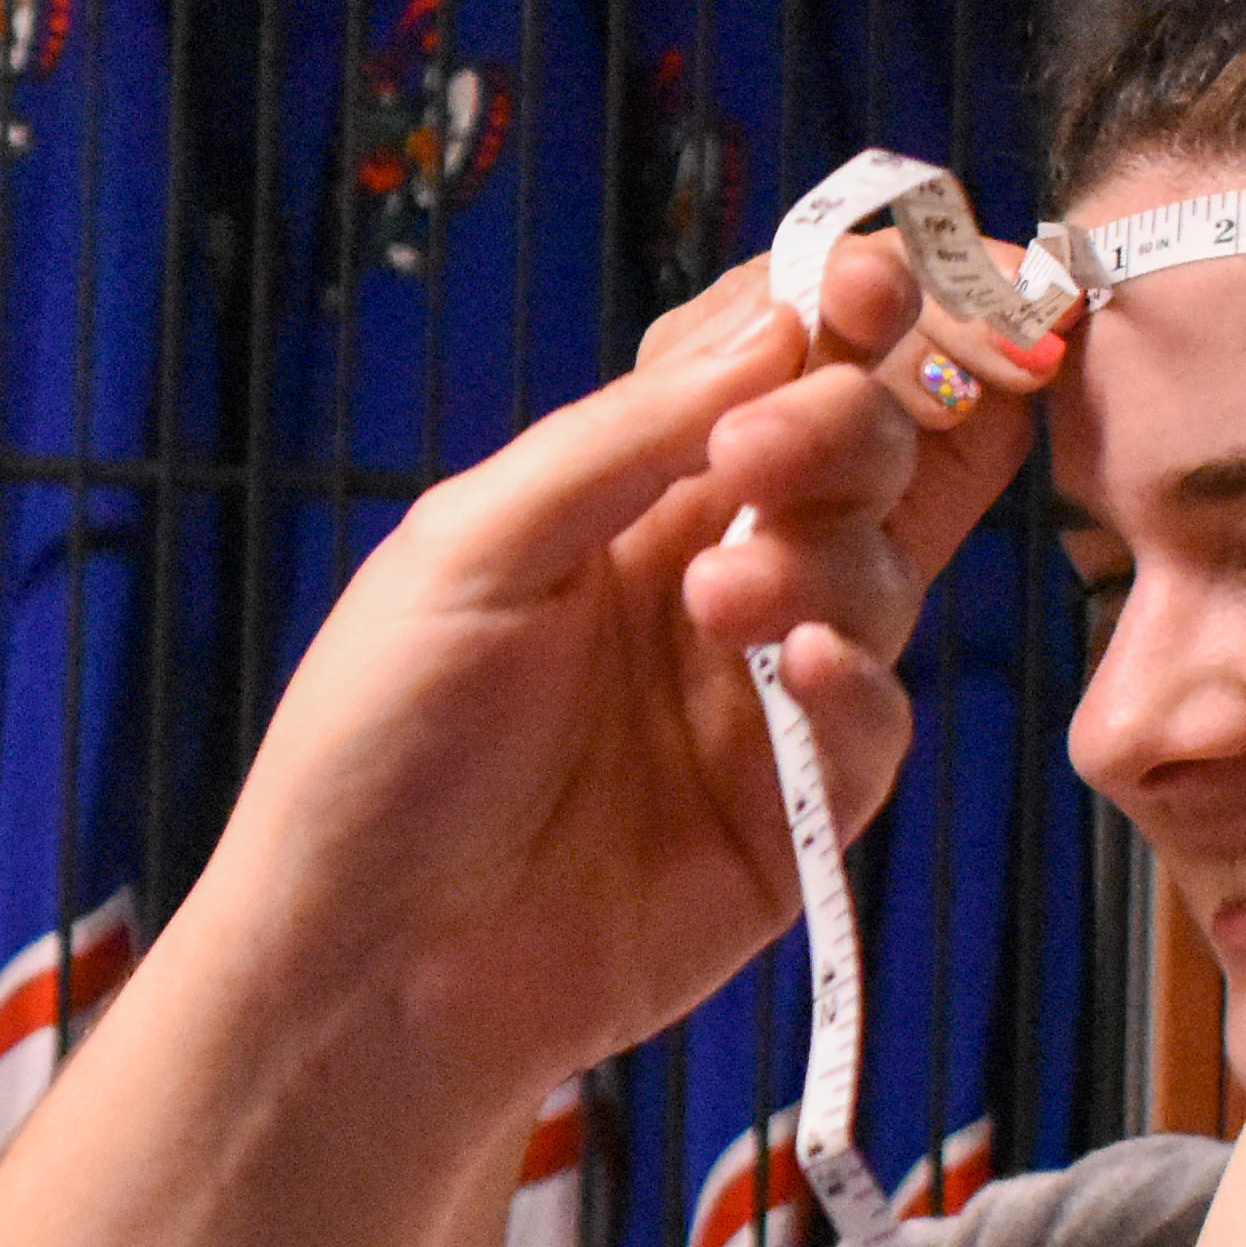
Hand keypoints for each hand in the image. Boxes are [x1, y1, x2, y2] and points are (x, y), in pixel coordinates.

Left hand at [182, 222, 1048, 1094]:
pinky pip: (878, 727)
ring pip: (882, 576)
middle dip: (848, 424)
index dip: (835, 312)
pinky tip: (805, 679)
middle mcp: (709, 577)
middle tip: (769, 459)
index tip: (864, 282)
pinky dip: (859, 690)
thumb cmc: (380, 748)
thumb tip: (778, 324)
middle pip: (858, 451)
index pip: (768, 365)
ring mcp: (757, 696)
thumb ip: (627, 435)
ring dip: (827, 562)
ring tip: (721, 603)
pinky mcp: (793, 818)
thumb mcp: (473, 548)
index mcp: (626, 497)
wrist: (363, 964)